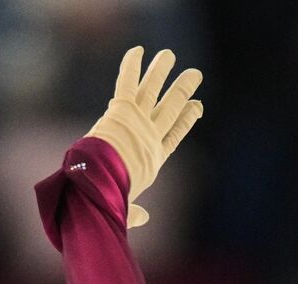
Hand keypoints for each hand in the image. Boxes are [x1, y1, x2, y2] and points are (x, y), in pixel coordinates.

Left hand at [86, 47, 203, 227]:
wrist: (100, 183)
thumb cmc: (112, 197)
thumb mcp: (125, 207)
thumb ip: (134, 213)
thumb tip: (144, 219)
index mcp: (154, 158)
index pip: (175, 135)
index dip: (187, 120)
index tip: (197, 107)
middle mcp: (150, 135)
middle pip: (171, 108)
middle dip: (182, 90)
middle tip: (193, 75)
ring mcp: (139, 120)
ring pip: (153, 90)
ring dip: (161, 71)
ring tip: (169, 55)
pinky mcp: (123, 109)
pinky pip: (128, 82)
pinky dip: (132, 65)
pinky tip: (138, 50)